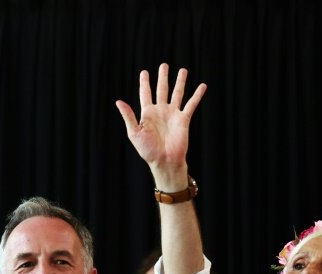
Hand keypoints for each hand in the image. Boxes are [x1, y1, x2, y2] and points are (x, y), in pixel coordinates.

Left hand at [115, 63, 206, 184]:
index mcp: (147, 114)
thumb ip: (128, 116)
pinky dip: (197, 95)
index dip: (145, 83)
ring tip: (182, 70)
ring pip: (177, 93)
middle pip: (162, 89)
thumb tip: (118, 101)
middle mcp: (160, 111)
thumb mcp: (134, 132)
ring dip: (180, 82)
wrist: (164, 160)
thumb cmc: (147, 150)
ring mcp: (173, 114)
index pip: (145, 94)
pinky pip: (191, 104)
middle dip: (163, 77)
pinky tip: (202, 86)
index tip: (144, 72)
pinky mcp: (184, 119)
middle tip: (164, 65)